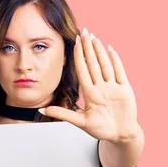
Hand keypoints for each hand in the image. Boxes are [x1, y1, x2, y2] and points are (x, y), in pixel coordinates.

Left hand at [40, 27, 139, 142]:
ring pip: (105, 65)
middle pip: (93, 64)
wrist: (120, 135)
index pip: (83, 70)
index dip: (79, 56)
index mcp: (90, 94)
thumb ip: (63, 114)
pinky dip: (116, 61)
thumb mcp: (81, 122)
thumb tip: (42, 109)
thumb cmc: (102, 130)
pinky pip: (120, 72)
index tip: (75, 42)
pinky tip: (110, 49)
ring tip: (94, 37)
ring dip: (100, 51)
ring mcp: (113, 87)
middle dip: (88, 48)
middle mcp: (101, 87)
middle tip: (84, 31)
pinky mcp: (125, 90)